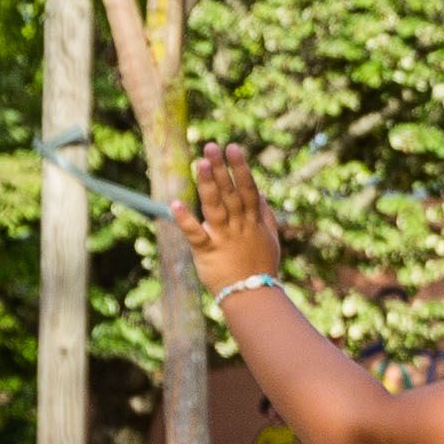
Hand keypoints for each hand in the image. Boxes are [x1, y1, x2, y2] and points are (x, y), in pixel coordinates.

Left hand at [175, 144, 283, 290]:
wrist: (253, 296)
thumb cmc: (261, 266)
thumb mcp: (270, 238)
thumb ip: (264, 214)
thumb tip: (259, 193)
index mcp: (253, 221)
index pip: (247, 189)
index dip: (240, 168)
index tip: (233, 147)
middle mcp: (238, 226)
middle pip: (229, 193)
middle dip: (221, 169)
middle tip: (211, 146)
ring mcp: (223, 238)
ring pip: (215, 207)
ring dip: (207, 185)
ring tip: (199, 164)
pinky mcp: (207, 252)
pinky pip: (195, 234)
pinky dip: (185, 220)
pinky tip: (174, 204)